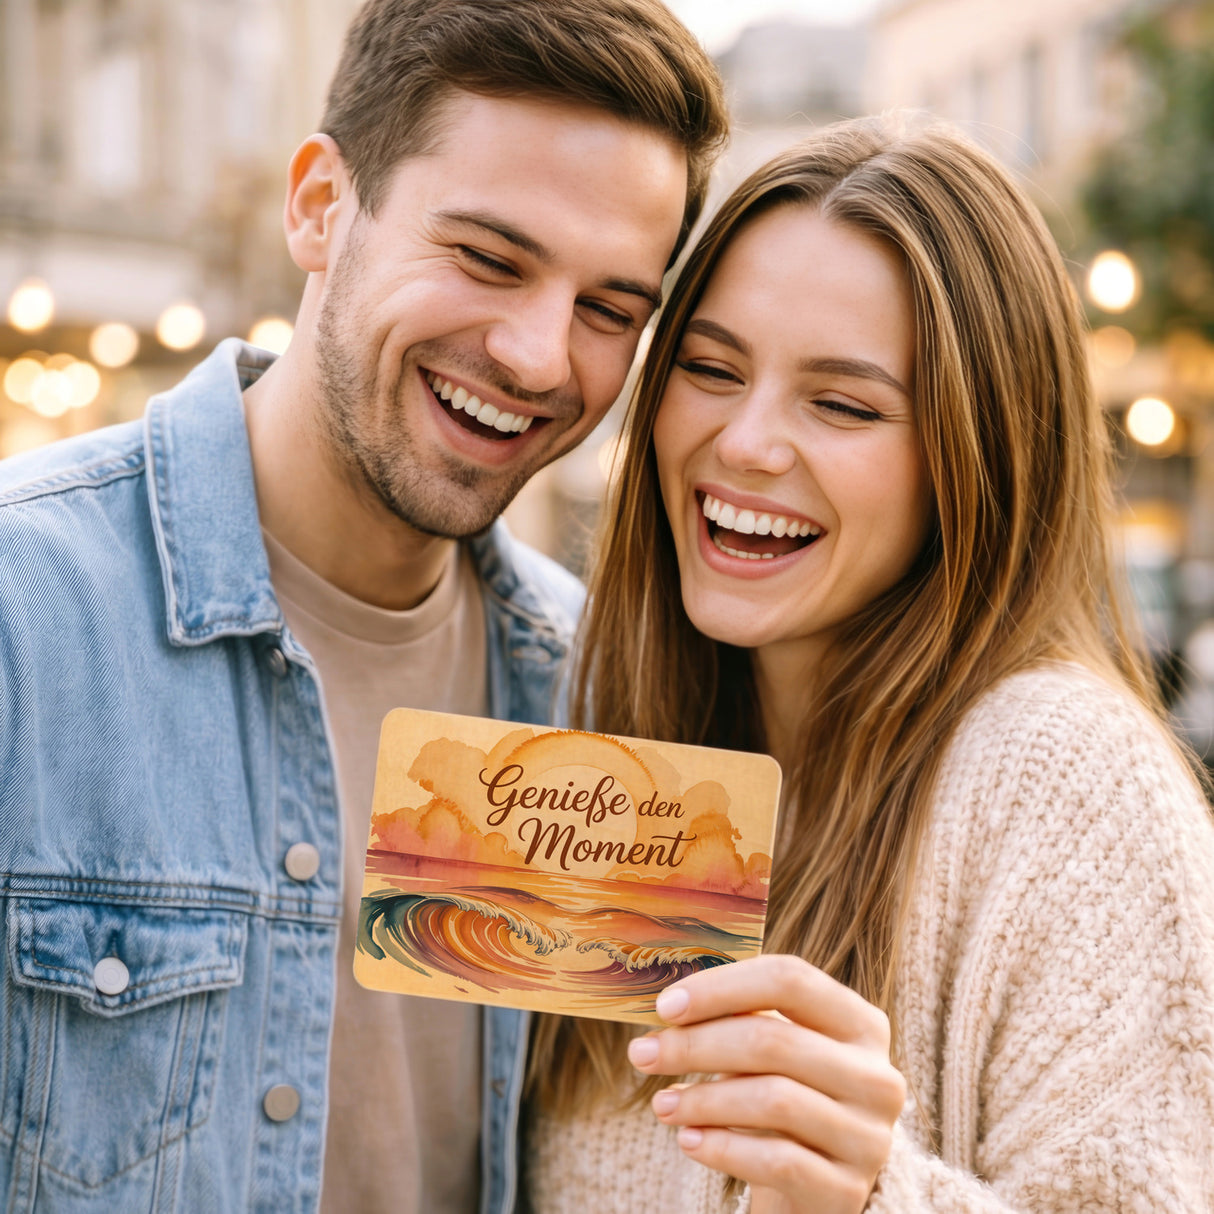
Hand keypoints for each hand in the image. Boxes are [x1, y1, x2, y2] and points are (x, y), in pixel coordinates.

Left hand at [626, 954, 905, 1213]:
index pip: (790, 979)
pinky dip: (723, 1148)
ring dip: (703, 1099)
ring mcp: (868, 1135)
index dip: (721, 987)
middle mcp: (876, 1075)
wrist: (815, 1186)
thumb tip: (668, 1002)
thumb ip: (738, 1018)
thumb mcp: (774, 1051)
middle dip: (696, 1045)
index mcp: (860, 1022)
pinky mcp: (847, 1188)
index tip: (666, 1006)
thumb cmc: (782, 1097)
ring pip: (774, 1100)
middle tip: (643, 1054)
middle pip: (774, 1039)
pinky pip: (777, 1161)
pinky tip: (688, 1141)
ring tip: (662, 1103)